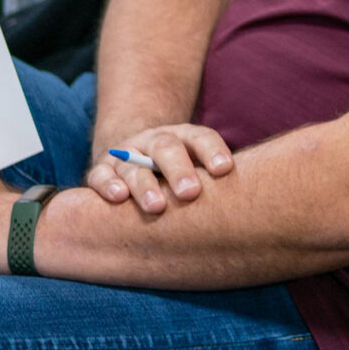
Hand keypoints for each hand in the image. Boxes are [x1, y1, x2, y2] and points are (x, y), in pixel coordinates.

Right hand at [85, 123, 234, 212]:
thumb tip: (248, 212)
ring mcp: (127, 154)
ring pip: (134, 166)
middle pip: (167, 149)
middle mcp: (154, 142)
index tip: (224, 169)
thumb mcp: (199, 168)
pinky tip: (119, 197)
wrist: (137, 157)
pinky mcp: (102, 170)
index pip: (201, 138)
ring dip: (145, 186)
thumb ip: (217, 182)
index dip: (212, 151)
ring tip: (157, 206)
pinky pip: (101, 176)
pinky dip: (108, 185)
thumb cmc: (180, 173)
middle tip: (191, 192)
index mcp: (184, 137)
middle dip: (179, 170)